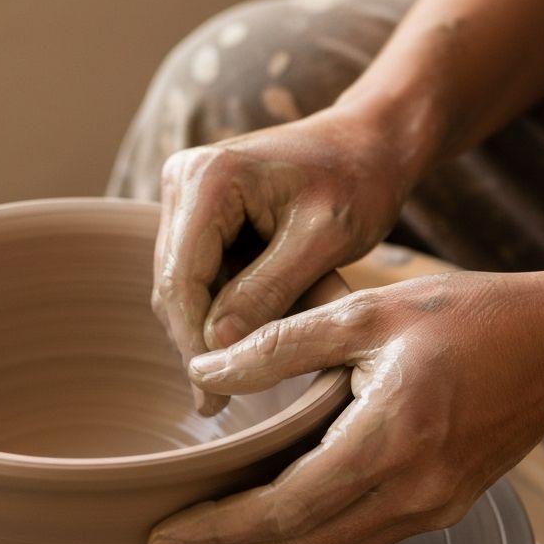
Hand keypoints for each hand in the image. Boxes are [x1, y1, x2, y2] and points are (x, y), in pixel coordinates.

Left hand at [143, 269, 543, 543]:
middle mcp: (410, 491)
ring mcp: (428, 508)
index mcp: (389, 439)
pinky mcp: (437, 507)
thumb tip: (205, 369)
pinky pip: (353, 541)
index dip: (218, 530)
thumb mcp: (366, 313)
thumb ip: (279, 344)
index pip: (284, 508)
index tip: (162, 539)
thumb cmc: (466, 317)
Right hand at [152, 106, 419, 415]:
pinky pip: (194, 272)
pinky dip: (211, 311)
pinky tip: (230, 350)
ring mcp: (186, 194)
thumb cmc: (359, 180)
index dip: (194, 340)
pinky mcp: (198, 210)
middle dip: (193, 342)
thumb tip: (217, 347)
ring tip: (223, 388)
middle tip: (213, 404)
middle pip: (171, 282)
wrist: (371, 140)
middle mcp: (184, 179)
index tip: (215, 392)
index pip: (181, 278)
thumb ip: (269, 290)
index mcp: (209, 178)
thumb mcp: (324, 238)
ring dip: (198, 331)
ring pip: (177, 283)